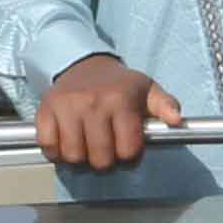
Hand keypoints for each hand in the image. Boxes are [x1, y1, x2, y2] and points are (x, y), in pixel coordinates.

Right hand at [33, 53, 179, 171]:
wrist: (83, 63)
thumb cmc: (118, 83)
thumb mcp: (147, 89)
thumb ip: (165, 105)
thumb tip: (177, 120)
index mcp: (121, 100)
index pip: (127, 150)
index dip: (129, 155)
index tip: (127, 146)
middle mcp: (93, 103)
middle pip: (100, 159)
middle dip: (106, 160)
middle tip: (106, 147)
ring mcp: (66, 107)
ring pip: (73, 156)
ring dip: (81, 158)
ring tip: (87, 144)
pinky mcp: (45, 110)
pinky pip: (48, 146)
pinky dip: (56, 151)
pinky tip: (67, 141)